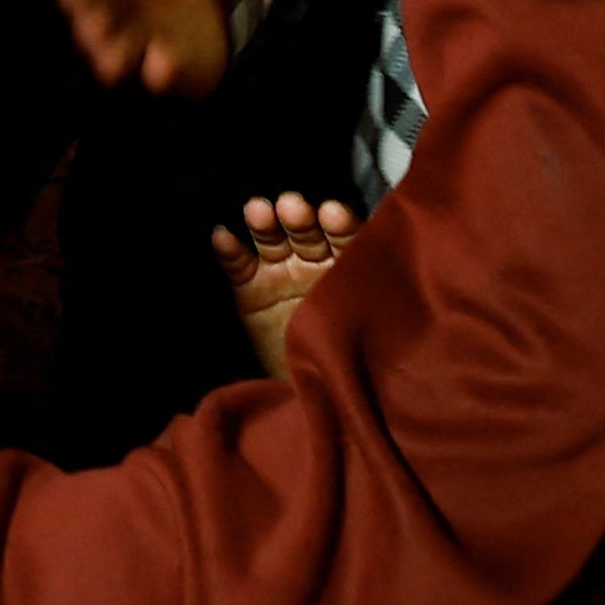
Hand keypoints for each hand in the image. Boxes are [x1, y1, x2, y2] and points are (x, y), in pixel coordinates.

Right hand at [38, 0, 228, 95]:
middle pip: (93, 24)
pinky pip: (164, 71)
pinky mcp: (169, 62)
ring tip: (116, 61)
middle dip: (91, 28)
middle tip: (92, 30)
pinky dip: (160, 71)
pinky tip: (159, 66)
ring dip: (113, 56)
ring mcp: (138, 41)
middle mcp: (109, 14)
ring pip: (118, 53)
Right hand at [208, 193, 361, 384]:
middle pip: (307, 233)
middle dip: (300, 219)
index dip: (339, 225)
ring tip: (257, 211)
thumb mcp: (360, 329)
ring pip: (272, 241)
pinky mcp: (251, 288)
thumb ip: (360, 297)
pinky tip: (223, 236)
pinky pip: (239, 264)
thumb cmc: (344, 360)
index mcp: (347, 269)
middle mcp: (314, 264)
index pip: (346, 238)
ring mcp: (281, 274)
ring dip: (265, 225)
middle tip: (292, 207)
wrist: (310, 397)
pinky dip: (231, 250)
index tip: (332, 213)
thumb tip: (381, 272)